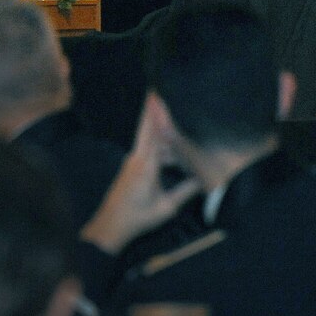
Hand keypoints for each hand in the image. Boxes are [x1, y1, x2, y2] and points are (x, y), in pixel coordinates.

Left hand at [81, 105, 200, 253]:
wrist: (111, 226)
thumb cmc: (138, 218)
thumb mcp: (167, 207)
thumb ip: (185, 191)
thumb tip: (204, 180)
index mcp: (146, 164)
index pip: (153, 131)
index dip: (155, 111)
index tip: (156, 92)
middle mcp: (136, 158)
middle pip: (146, 127)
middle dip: (151, 109)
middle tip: (156, 89)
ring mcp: (131, 162)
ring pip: (146, 139)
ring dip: (157, 127)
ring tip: (168, 114)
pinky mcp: (130, 168)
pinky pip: (145, 149)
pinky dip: (156, 142)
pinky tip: (167, 145)